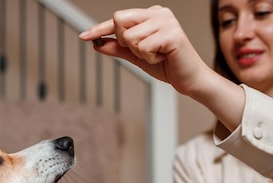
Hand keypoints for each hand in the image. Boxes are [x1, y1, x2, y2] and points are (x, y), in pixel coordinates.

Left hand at [79, 6, 244, 130]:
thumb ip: (118, 49)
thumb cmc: (167, 65)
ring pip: (129, 37)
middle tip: (144, 51)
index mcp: (151, 14)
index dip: (99, 28)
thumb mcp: (137, 56)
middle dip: (125, 42)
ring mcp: (167, 21)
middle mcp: (159, 13)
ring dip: (140, 53)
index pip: (118, 18)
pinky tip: (163, 57)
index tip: (83, 36)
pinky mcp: (172, 34)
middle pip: (119, 21)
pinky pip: (143, 47)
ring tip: (157, 55)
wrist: (189, 80)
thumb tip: (97, 44)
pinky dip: (149, 58)